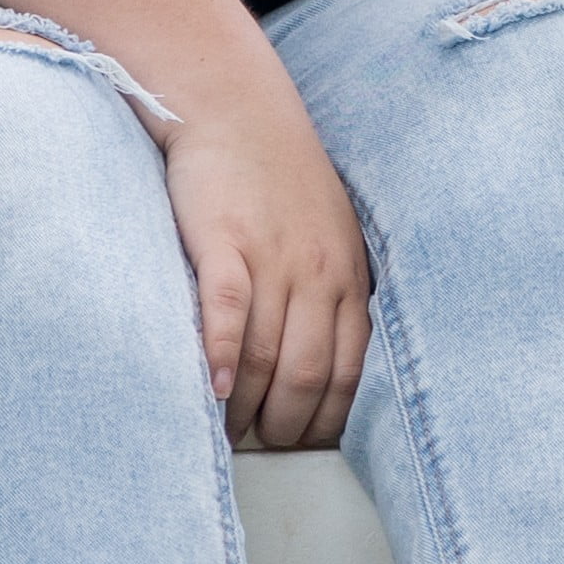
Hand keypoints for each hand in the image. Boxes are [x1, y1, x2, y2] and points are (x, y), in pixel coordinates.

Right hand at [160, 73, 372, 450]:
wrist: (235, 110)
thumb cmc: (276, 182)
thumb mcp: (327, 237)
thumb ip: (328, 295)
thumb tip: (318, 368)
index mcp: (349, 277)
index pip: (350, 371)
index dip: (327, 421)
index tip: (305, 450)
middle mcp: (319, 272)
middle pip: (310, 373)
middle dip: (288, 426)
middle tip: (260, 454)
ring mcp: (274, 257)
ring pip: (270, 353)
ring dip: (250, 406)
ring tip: (229, 437)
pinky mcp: (226, 241)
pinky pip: (230, 311)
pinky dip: (224, 357)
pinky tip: (213, 391)